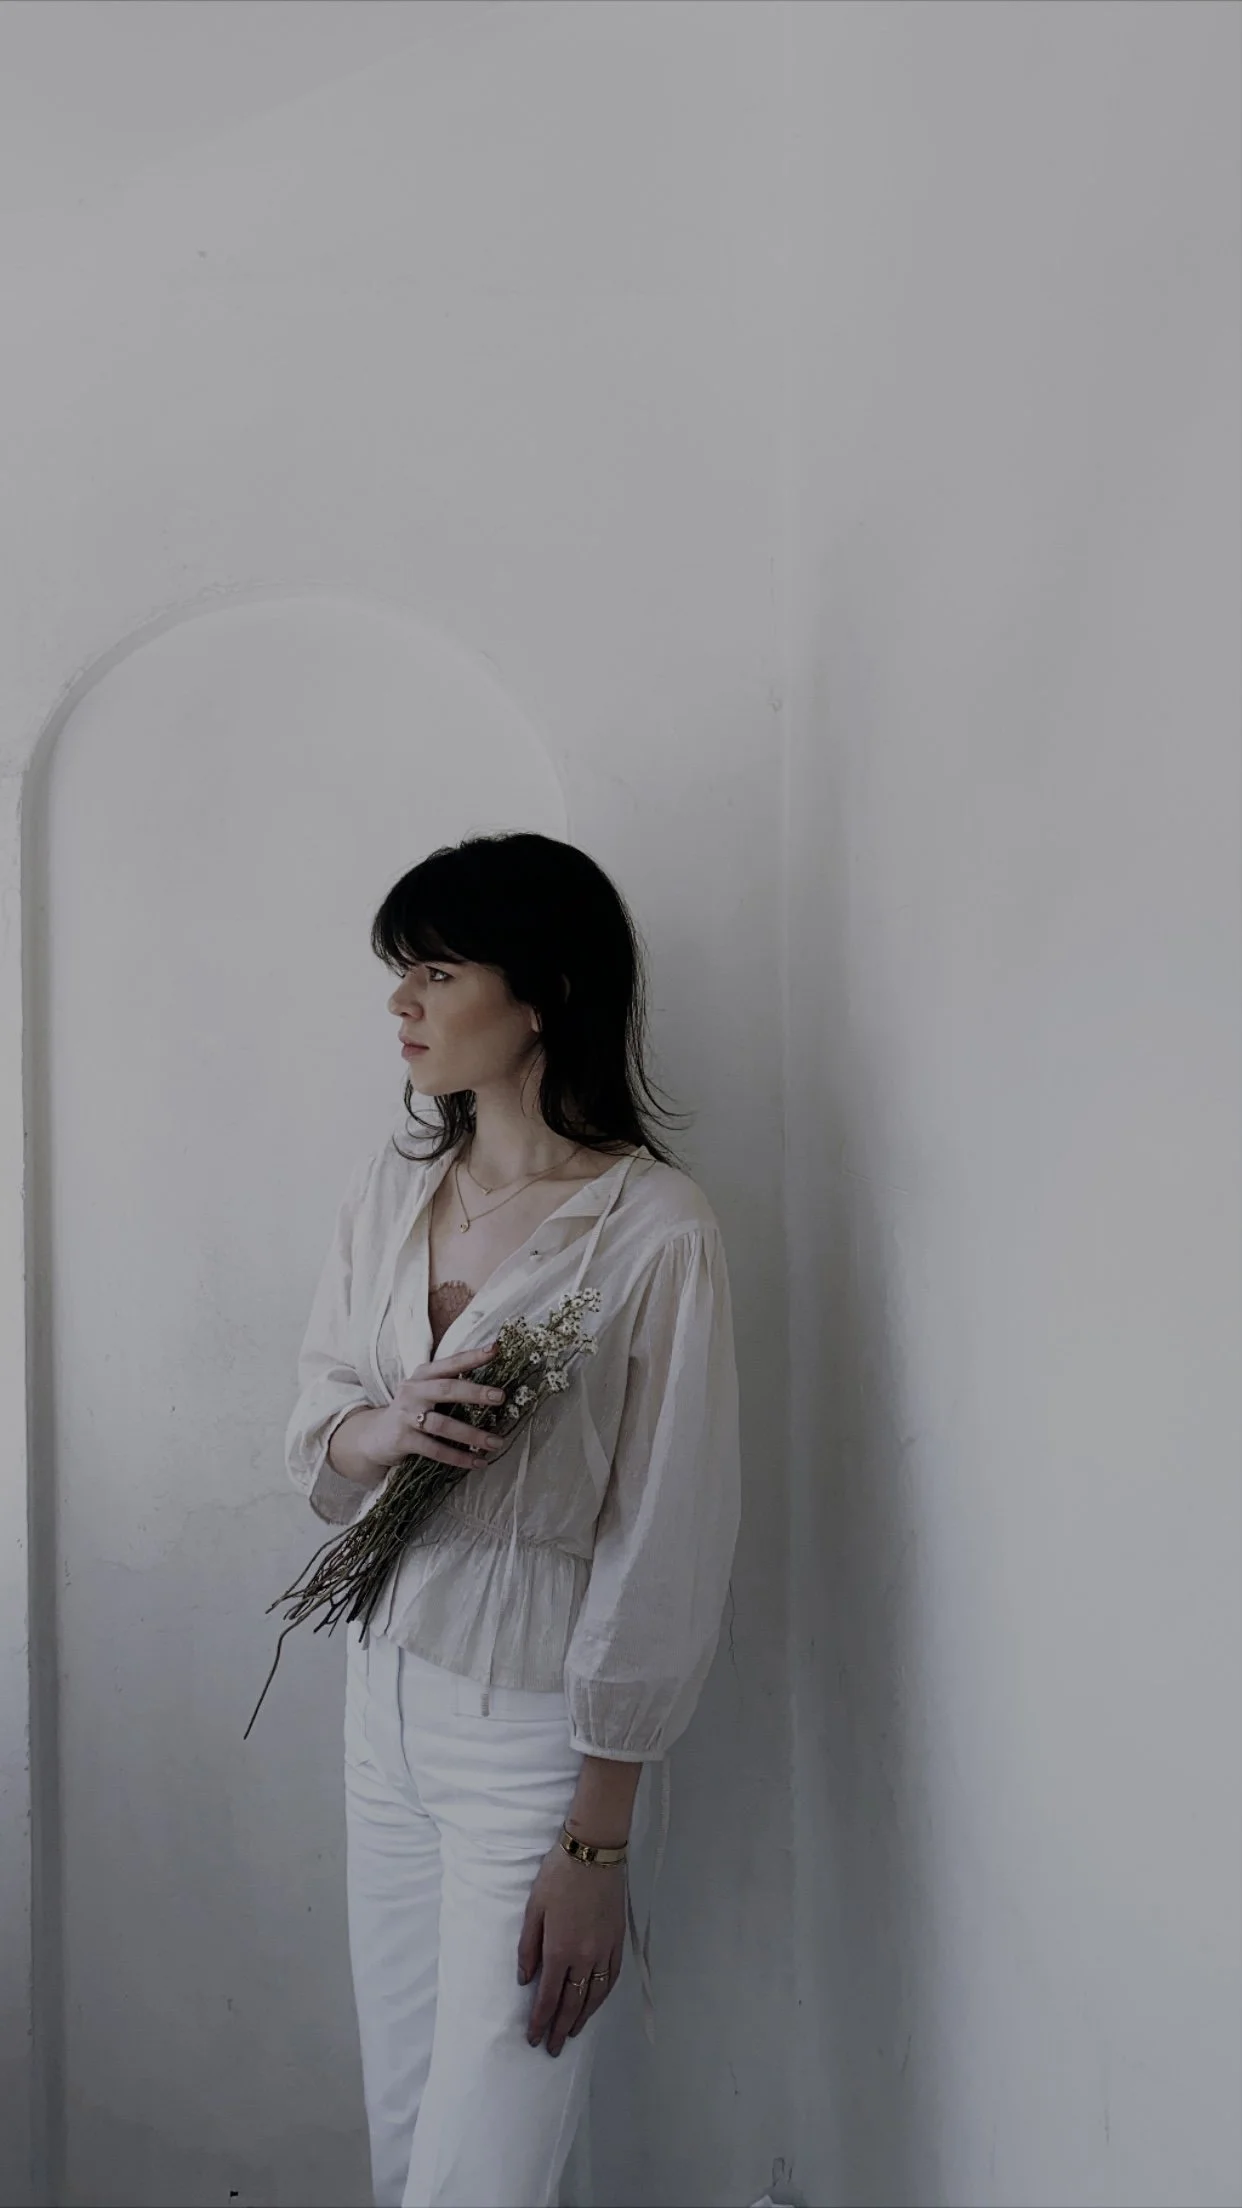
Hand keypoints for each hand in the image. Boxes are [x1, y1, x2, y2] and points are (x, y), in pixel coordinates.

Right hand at [361, 1344, 508, 1473]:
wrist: (373, 1437)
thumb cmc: (410, 1412)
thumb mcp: (425, 1392)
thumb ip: (449, 1386)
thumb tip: (492, 1388)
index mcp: (422, 1376)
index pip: (449, 1363)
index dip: (471, 1356)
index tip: (495, 1349)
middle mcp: (413, 1391)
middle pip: (446, 1389)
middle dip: (475, 1392)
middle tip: (500, 1397)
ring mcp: (406, 1415)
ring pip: (443, 1424)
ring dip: (472, 1435)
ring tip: (496, 1442)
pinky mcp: (402, 1439)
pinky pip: (434, 1449)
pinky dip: (458, 1457)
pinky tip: (477, 1462)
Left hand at [517, 1840, 625, 2055]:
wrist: (594, 1853)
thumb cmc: (558, 1876)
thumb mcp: (533, 1909)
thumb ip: (528, 1948)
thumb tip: (525, 1980)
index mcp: (560, 1950)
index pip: (548, 1997)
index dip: (540, 2021)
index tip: (534, 2039)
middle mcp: (584, 1958)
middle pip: (572, 2003)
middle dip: (560, 2029)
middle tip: (552, 2049)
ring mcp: (604, 1951)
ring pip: (594, 1996)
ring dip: (582, 2018)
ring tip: (571, 2033)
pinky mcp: (617, 1942)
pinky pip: (611, 1979)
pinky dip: (602, 1997)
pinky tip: (595, 2004)